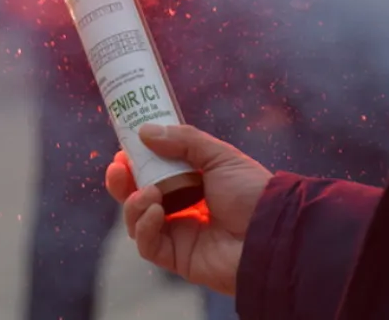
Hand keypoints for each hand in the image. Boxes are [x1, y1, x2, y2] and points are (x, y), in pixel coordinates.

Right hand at [105, 124, 271, 294]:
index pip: (154, 173)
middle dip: (122, 183)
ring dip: (134, 204)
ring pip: (137, 221)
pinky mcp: (177, 258)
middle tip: (117, 169)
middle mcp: (183, 209)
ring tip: (149, 193)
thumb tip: (144, 131)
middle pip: (138, 197)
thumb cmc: (251, 193)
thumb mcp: (220, 156)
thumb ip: (185, 140)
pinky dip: (144, 228)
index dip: (135, 163)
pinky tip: (156, 212)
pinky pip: (147, 245)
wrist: (271, 232)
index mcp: (193, 184)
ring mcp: (179, 234)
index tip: (123, 150)